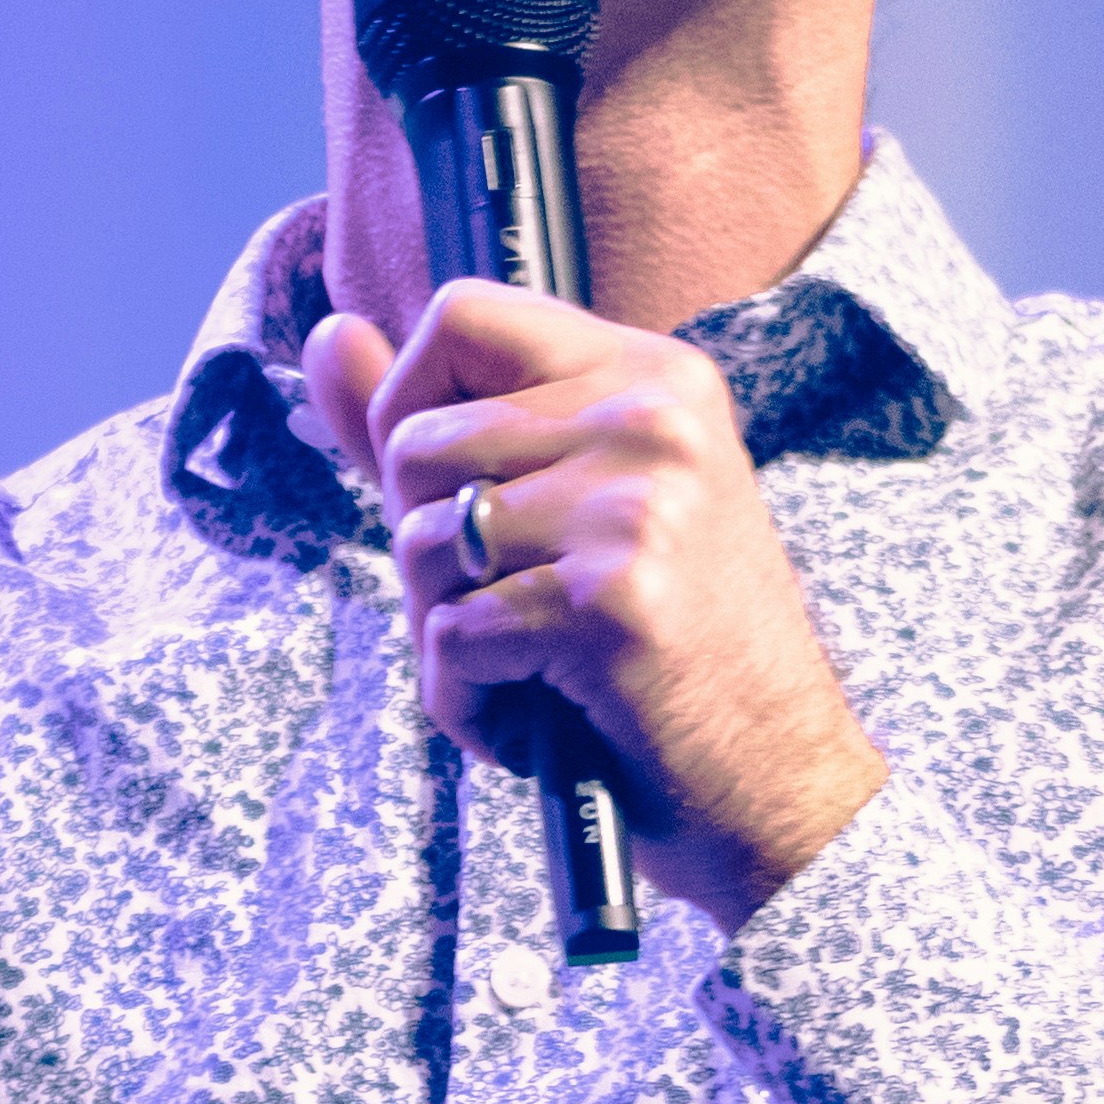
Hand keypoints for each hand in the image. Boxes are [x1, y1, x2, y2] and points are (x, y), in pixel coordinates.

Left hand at [296, 275, 886, 934]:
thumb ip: (439, 424)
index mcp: (651, 374)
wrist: (781, 787)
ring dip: (448, 633)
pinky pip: (451, 636)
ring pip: (422, 543)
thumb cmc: (666, 655)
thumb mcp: (564, 513)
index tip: (448, 491)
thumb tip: (323, 336)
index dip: (407, 405)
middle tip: (516, 613)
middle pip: (416, 444)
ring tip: (537, 667)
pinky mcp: (611, 600)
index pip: (461, 316)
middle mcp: (652, 418)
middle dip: (427, 553)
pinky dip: (469, 702)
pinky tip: (543, 722)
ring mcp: (637, 505)